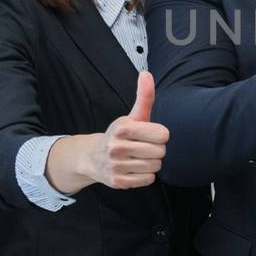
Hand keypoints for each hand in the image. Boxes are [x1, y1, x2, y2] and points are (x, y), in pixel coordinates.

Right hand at [87, 73, 171, 188]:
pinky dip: (145, 176)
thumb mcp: (132, 116)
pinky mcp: (118, 182)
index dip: (159, 134)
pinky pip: (148, 180)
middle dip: (155, 149)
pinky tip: (134, 168)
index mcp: (122, 128)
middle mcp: (117, 147)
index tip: (149, 134)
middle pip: (160, 152)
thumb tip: (146, 73)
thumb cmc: (120, 135)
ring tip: (138, 157)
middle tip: (143, 147)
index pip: (163, 134)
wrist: (92, 157)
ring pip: (155, 167)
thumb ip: (144, 96)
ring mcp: (116, 166)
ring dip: (151, 163)